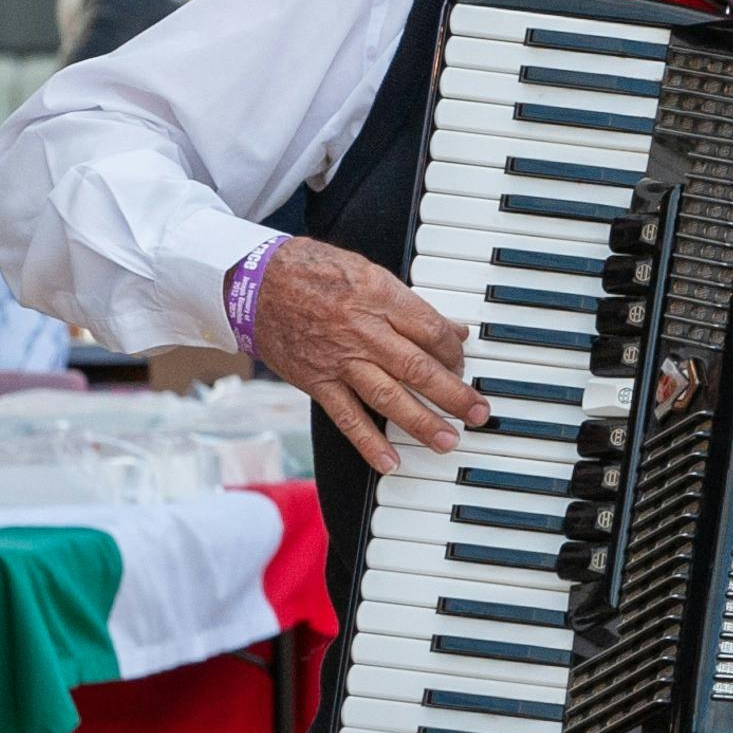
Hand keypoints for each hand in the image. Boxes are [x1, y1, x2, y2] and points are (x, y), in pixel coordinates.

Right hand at [252, 236, 488, 474]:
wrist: (253, 281)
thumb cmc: (313, 270)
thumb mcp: (369, 272)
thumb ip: (411, 305)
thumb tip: (453, 329)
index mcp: (381, 297)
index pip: (433, 332)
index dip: (456, 352)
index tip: (465, 365)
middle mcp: (364, 330)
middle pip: (419, 367)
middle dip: (455, 394)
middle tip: (479, 413)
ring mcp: (340, 360)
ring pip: (390, 396)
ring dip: (422, 422)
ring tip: (448, 441)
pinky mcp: (317, 382)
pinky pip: (347, 417)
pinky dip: (369, 442)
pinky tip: (390, 462)